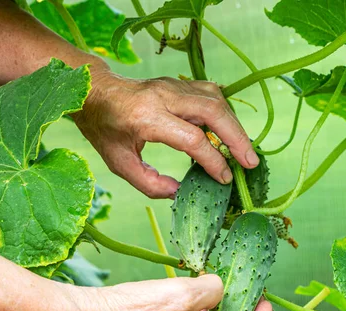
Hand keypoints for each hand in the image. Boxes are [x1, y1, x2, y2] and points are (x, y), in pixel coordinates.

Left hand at [72, 70, 259, 198]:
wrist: (95, 92)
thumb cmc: (105, 129)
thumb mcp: (119, 163)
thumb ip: (149, 183)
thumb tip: (180, 193)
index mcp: (147, 118)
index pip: (192, 139)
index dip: (213, 161)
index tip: (224, 179)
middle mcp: (164, 96)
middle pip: (213, 112)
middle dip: (237, 138)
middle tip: (250, 162)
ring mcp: (173, 85)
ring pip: (216, 100)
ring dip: (235, 125)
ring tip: (244, 150)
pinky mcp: (179, 83)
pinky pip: (211, 94)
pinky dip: (226, 112)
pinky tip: (230, 129)